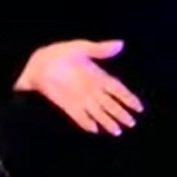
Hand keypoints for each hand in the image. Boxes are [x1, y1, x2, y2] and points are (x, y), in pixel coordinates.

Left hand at [15, 38, 143, 135]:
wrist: (37, 63)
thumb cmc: (59, 53)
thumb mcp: (80, 48)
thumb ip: (100, 49)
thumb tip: (120, 44)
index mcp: (98, 75)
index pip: (117, 89)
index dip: (128, 98)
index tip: (138, 107)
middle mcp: (91, 89)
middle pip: (110, 104)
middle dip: (121, 114)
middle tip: (131, 123)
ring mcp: (80, 98)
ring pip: (97, 113)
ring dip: (107, 122)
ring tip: (117, 132)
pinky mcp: (67, 105)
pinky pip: (79, 117)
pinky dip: (86, 123)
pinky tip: (95, 130)